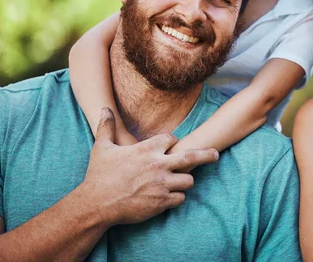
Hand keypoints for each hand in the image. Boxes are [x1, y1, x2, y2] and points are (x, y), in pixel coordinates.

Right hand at [79, 108, 218, 225]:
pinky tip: (170, 197)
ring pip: (189, 180)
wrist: (96, 204)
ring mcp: (162, 185)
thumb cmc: (98, 175)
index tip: (170, 145)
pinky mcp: (161, 202)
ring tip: (181, 181)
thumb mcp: (102, 148)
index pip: (171, 139)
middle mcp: (158, 165)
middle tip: (216, 154)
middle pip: (191, 157)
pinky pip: (180, 198)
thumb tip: (105, 108)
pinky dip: (177, 197)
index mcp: (147, 149)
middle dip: (206, 155)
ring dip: (186, 180)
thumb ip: (107, 126)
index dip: (171, 141)